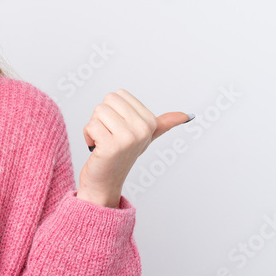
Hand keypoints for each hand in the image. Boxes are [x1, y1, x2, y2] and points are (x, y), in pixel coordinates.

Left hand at [78, 90, 191, 207]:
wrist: (106, 180)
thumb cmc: (122, 154)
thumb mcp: (146, 136)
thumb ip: (165, 124)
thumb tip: (187, 116)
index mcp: (150, 121)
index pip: (118, 94)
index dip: (112, 110)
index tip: (118, 129)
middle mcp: (142, 129)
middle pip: (108, 100)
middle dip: (102, 117)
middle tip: (109, 135)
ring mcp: (128, 138)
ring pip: (98, 111)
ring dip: (94, 127)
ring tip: (103, 142)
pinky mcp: (111, 146)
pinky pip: (91, 126)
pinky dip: (88, 136)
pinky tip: (96, 148)